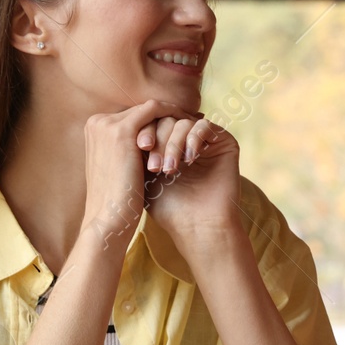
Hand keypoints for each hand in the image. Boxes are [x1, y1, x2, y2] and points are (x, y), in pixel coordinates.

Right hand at [81, 99, 177, 251]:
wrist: (109, 219)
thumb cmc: (118, 201)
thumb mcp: (120, 167)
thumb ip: (129, 150)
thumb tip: (150, 142)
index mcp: (94, 131)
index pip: (132, 117)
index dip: (157, 122)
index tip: (178, 126)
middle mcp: (97, 123)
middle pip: (140, 111)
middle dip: (167, 116)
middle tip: (192, 118)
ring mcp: (107, 125)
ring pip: (149, 109)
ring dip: (172, 115)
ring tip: (194, 121)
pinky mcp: (122, 131)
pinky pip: (155, 110)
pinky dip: (173, 114)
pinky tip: (190, 123)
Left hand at [138, 112, 241, 245]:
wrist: (196, 226)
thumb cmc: (167, 206)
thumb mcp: (143, 174)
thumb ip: (135, 148)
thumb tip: (120, 121)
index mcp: (166, 143)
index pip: (152, 123)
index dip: (145, 130)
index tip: (140, 147)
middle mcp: (186, 139)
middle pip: (166, 119)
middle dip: (158, 139)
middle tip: (155, 166)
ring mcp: (206, 139)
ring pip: (183, 122)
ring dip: (173, 144)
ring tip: (170, 170)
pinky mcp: (224, 142)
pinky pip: (205, 126)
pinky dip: (193, 139)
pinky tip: (189, 160)